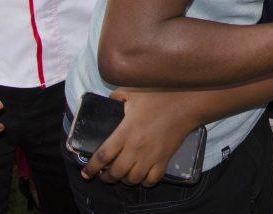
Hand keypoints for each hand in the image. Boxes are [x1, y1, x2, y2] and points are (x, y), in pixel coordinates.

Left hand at [81, 88, 202, 186]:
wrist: (186, 103)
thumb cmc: (160, 96)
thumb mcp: (133, 91)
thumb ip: (117, 97)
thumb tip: (109, 101)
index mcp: (125, 132)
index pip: (102, 156)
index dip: (91, 167)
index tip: (86, 173)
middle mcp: (135, 148)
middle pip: (115, 173)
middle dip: (106, 177)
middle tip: (104, 175)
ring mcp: (151, 156)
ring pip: (132, 179)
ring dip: (124, 180)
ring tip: (122, 175)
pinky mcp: (164, 159)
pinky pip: (152, 179)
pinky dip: (144, 181)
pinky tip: (141, 175)